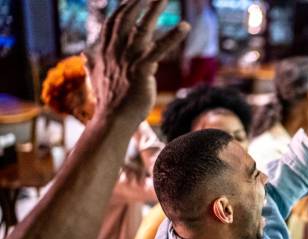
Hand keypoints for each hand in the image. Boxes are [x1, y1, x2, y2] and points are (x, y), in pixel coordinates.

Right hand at [90, 0, 189, 123]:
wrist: (112, 120)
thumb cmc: (108, 100)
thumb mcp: (95, 76)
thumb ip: (92, 61)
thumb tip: (84, 54)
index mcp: (104, 50)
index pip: (113, 23)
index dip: (123, 8)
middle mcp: (115, 51)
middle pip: (126, 19)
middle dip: (137, 3)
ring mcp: (127, 60)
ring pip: (141, 29)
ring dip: (153, 10)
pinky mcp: (141, 70)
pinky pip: (158, 49)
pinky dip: (172, 37)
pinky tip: (185, 26)